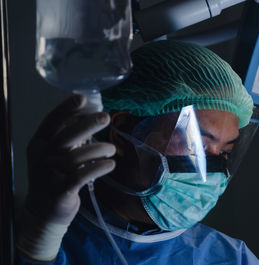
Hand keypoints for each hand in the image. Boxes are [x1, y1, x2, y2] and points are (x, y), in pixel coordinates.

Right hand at [24, 94, 115, 224]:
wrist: (43, 212)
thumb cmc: (53, 178)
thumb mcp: (52, 156)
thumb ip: (67, 138)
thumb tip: (89, 117)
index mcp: (39, 145)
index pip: (50, 122)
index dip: (65, 108)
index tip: (81, 98)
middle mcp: (42, 158)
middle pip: (66, 136)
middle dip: (87, 124)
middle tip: (105, 118)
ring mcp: (50, 175)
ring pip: (77, 156)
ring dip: (99, 149)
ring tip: (111, 149)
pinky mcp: (62, 191)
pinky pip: (82, 175)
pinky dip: (99, 167)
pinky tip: (111, 164)